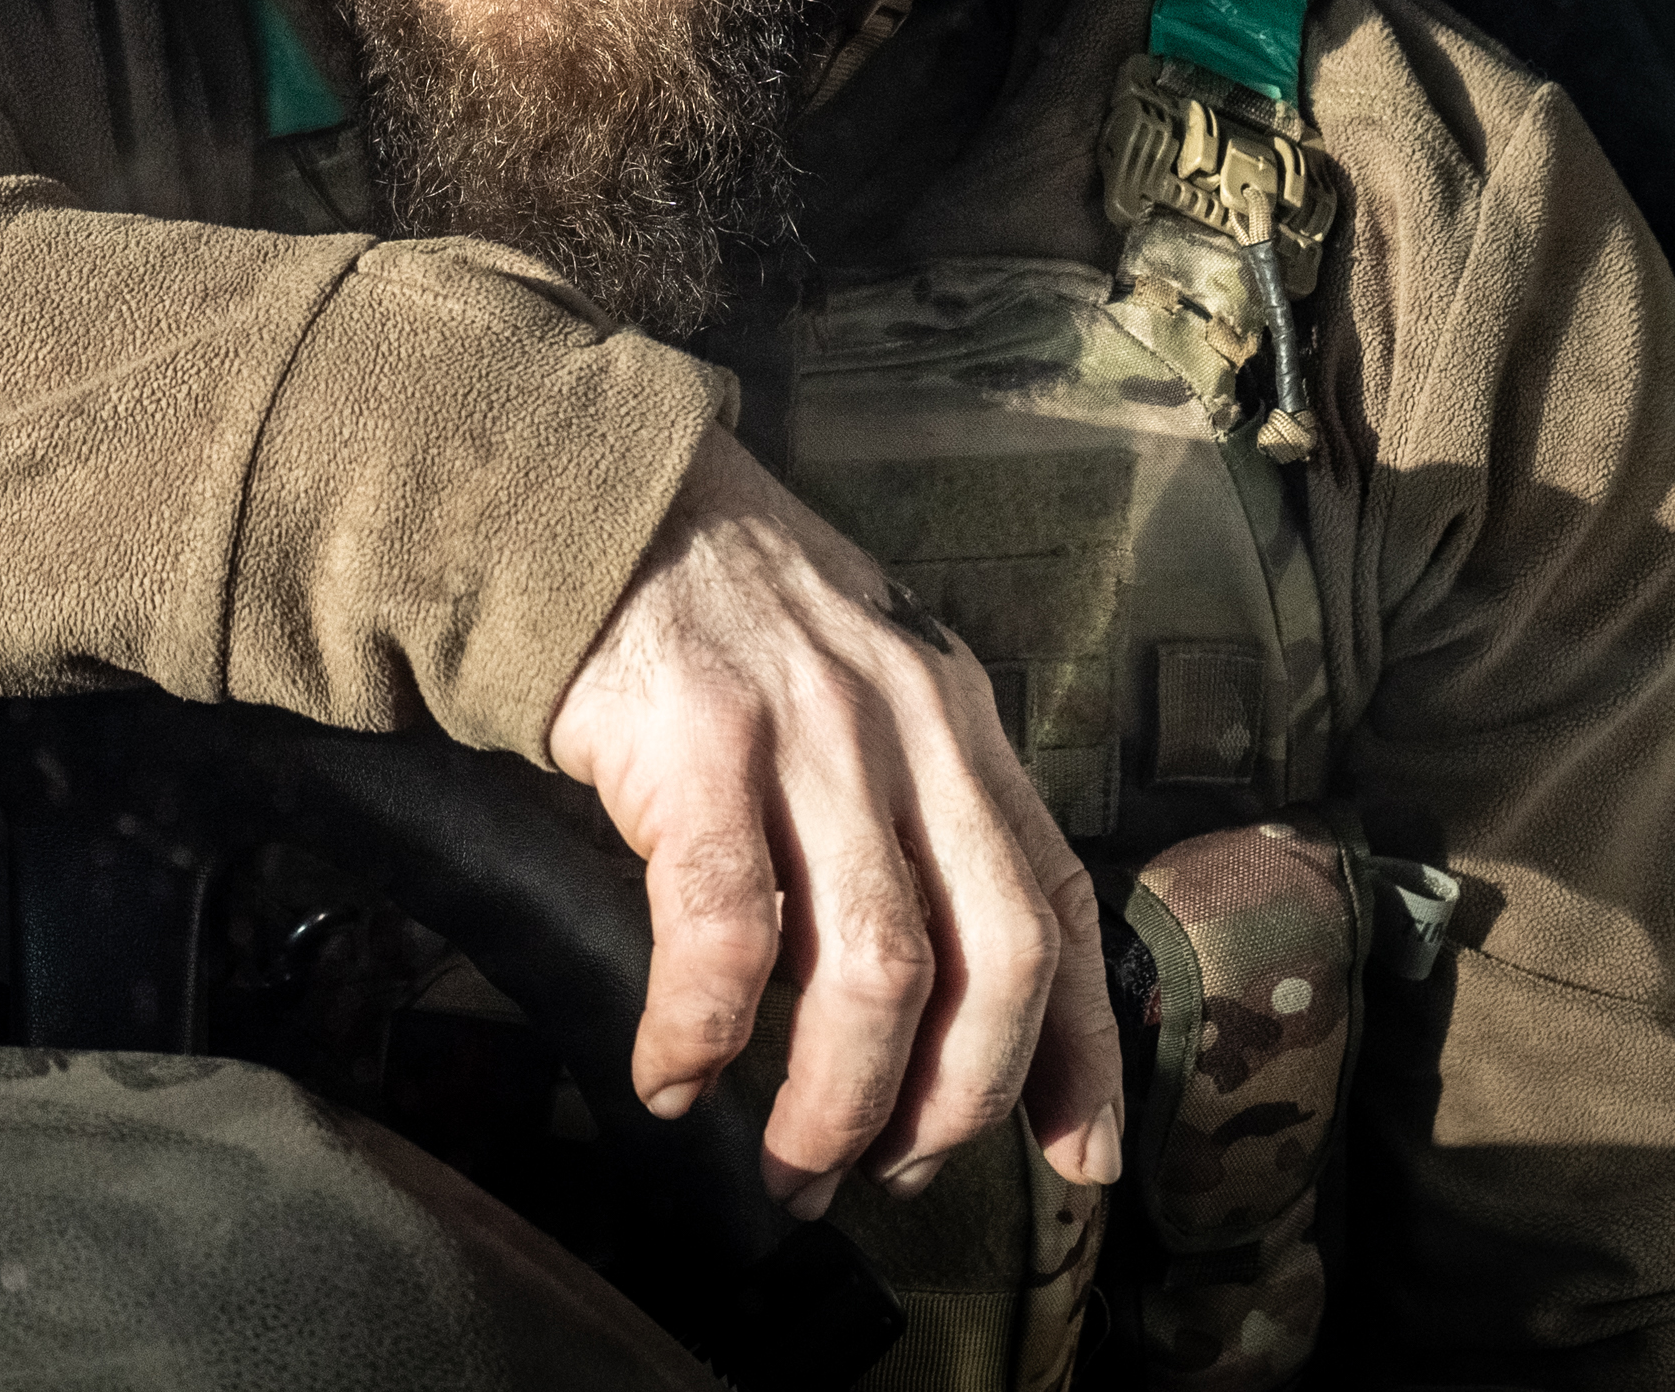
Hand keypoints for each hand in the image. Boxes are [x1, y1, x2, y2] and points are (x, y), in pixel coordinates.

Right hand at [545, 426, 1122, 1214]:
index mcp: (961, 721)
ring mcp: (813, 734)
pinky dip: (705, 1031)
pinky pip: (729, 932)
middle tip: (892, 1177)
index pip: (1059, 902)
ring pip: (876, 968)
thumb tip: (916, 980)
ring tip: (789, 1164)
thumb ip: (905, 800)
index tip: (1080, 1157)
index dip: (1082, 1047)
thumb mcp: (859, 683)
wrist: (592, 498)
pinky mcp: (702, 743)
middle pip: (994, 957)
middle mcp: (913, 727)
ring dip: (837, 1099)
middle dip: (955, 1101)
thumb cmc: (713, 612)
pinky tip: (671, 1077)